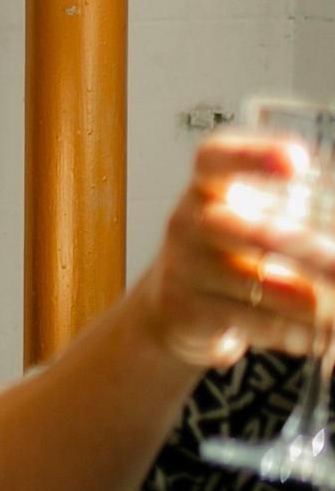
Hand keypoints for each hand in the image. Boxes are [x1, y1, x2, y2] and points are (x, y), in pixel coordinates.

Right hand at [134, 132, 334, 368]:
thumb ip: (293, 211)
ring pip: (270, 287)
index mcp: (207, 186)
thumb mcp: (248, 217)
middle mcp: (189, 221)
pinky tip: (318, 334)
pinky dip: (300, 332)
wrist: (172, 302)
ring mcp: (186, 267)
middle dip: (316, 253)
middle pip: (260, 233)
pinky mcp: (190, 310)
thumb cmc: (228, 250)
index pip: (217, 159)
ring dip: (319, 304)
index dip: (254, 156)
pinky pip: (260, 323)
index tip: (297, 160)